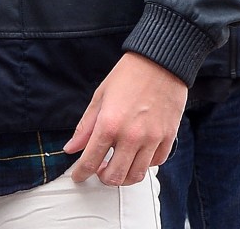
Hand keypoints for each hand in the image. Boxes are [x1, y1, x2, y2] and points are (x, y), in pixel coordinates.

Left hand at [63, 53, 186, 185]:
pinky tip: (137, 154)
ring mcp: (152, 139)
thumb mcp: (100, 96)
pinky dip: (144, 164)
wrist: (160, 61)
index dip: (81, 173)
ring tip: (117, 165)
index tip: (78, 176)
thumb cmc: (129, 74)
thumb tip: (71, 147)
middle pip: (114, 176)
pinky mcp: (168, 138)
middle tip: (99, 169)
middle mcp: (131, 136)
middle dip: (102, 178)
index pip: (90, 161)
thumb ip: (85, 126)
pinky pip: (155, 163)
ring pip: (136, 175)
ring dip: (123, 176)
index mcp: (109, 124)